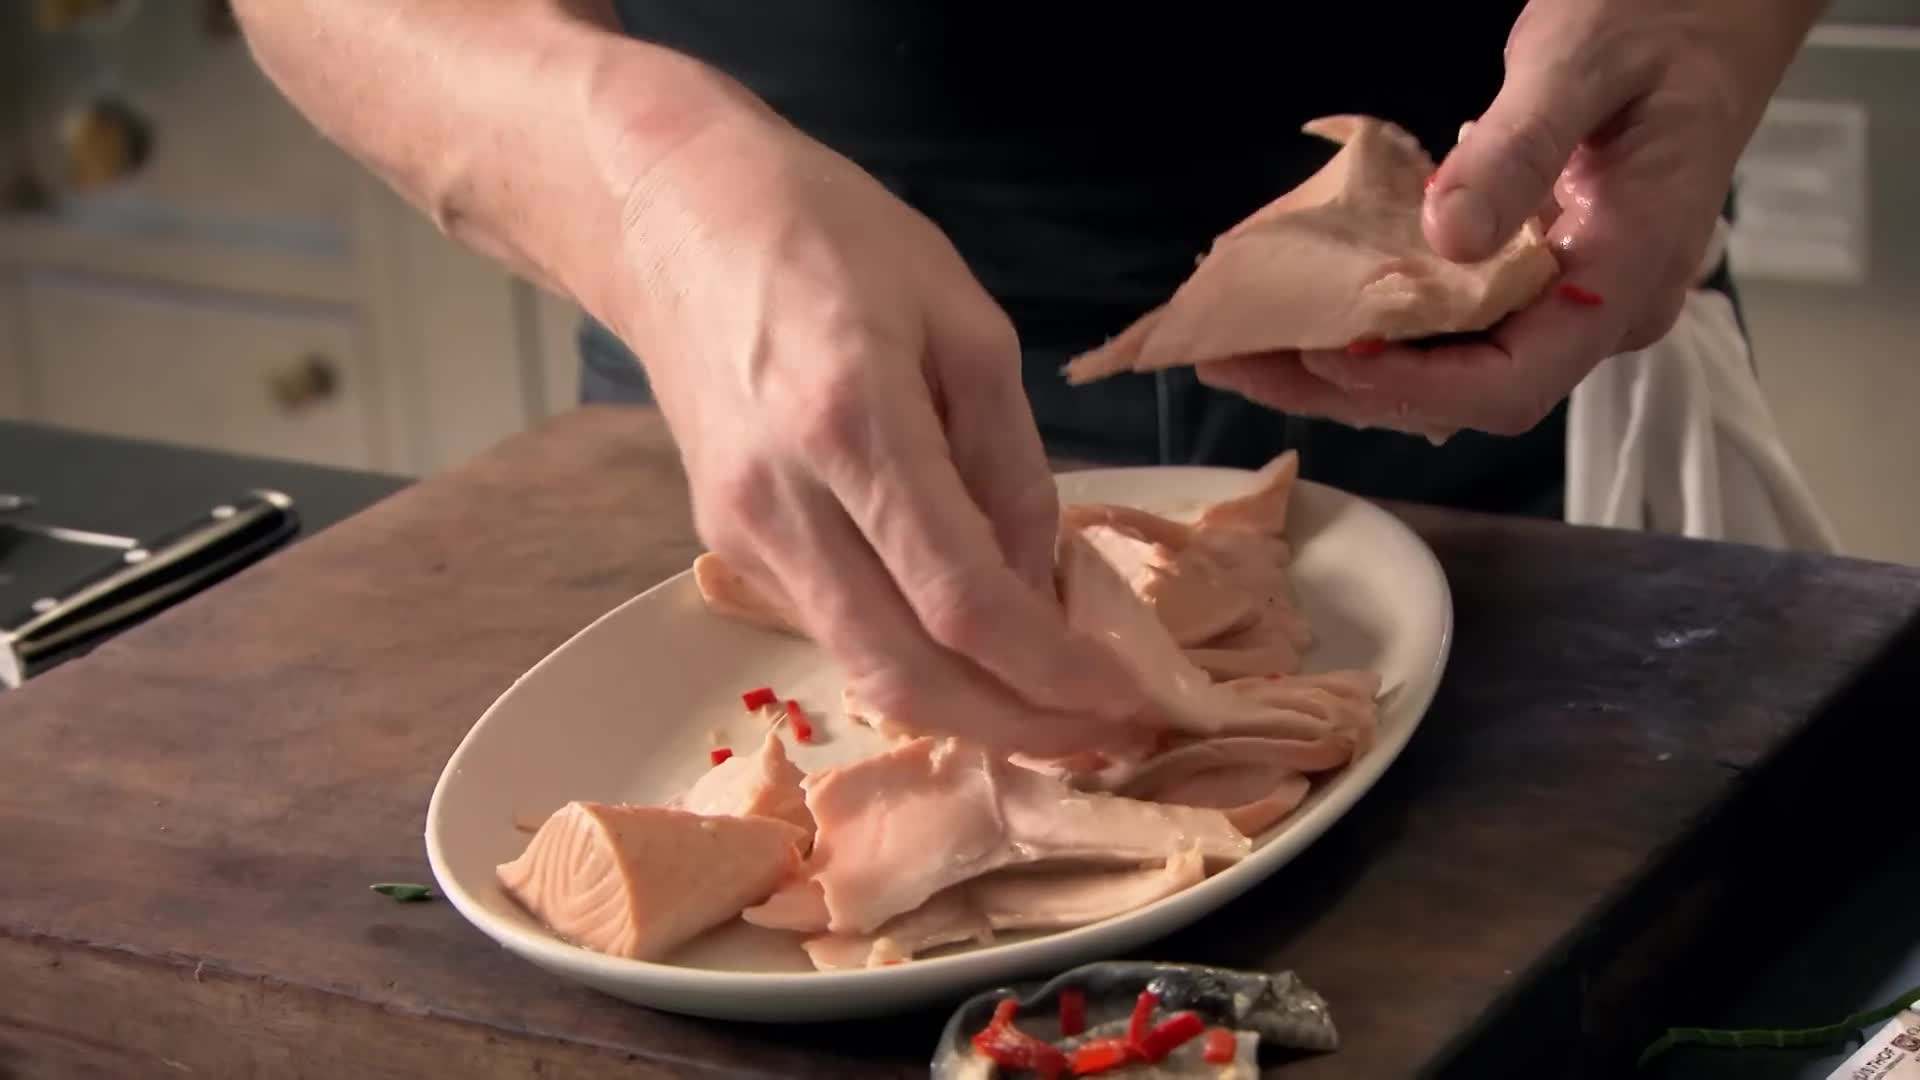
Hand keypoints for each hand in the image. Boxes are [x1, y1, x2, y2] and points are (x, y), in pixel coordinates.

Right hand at [611, 113, 1150, 753]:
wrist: (672, 220)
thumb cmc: (833, 236)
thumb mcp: (965, 320)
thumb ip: (1010, 460)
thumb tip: (1038, 579)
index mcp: (853, 420)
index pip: (961, 599)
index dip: (1051, 672)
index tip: (1125, 699)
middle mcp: (784, 498)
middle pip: (905, 673)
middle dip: (1016, 727)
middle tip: (1103, 735)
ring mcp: (741, 533)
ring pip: (863, 670)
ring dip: (968, 709)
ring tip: (1055, 704)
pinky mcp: (726, 546)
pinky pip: (835, 627)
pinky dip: (915, 656)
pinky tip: (973, 640)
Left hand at [1200, 0, 1818, 437]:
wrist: (1717, 2)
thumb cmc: (1664, 15)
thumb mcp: (1584, 60)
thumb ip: (1520, 149)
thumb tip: (1449, 235)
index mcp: (1630, 270)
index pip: (1516, 379)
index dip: (1415, 385)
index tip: (1326, 355)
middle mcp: (1606, 308)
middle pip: (1469, 394)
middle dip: (1351, 390)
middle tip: (1236, 362)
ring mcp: (1575, 299)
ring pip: (1456, 371)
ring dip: (1350, 370)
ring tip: (1245, 352)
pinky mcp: (1542, 278)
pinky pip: (1456, 330)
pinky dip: (1380, 332)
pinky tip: (1307, 317)